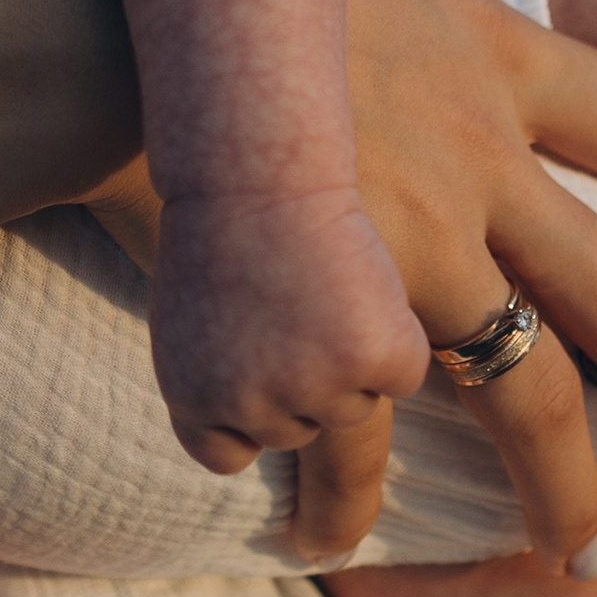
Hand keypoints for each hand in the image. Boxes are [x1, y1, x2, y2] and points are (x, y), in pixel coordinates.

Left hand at [78, 156, 401, 562]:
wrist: (260, 147)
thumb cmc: (222, 204)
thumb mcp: (193, 303)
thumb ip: (221, 368)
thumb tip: (269, 423)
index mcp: (194, 398)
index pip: (229, 449)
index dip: (249, 411)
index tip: (266, 383)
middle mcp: (254, 409)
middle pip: (304, 426)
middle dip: (306, 371)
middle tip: (303, 310)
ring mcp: (318, 389)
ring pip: (358, 401)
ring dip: (351, 349)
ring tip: (326, 274)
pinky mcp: (379, 357)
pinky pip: (403, 367)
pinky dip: (395, 327)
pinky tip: (365, 269)